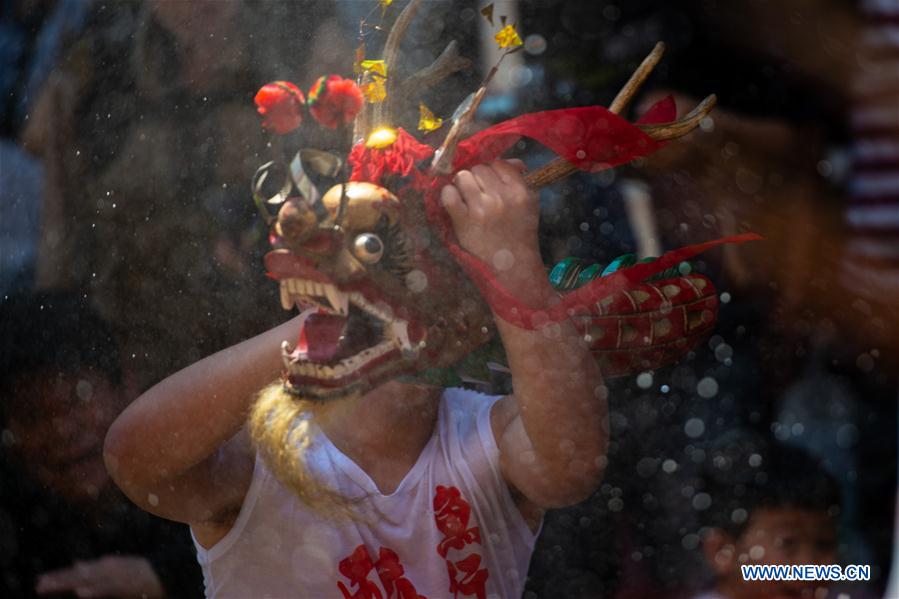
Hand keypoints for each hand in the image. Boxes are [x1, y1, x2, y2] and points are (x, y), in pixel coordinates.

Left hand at [36, 555, 164, 597]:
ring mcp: (114, 576)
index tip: (40, 581)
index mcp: (103, 565)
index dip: (59, 576)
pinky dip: (96, 590)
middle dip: (59, 580)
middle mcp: (106, 568)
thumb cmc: (137, 571)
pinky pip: (107, 589)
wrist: (163, 572)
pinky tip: (83, 593)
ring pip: (88, 581)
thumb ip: (93, 566)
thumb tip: (75, 563)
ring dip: (70, 583)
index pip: (76, 572)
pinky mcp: (124, 585)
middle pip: (78, 576)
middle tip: (39, 585)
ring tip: (53, 587)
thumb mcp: (113, 566)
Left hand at [440, 159, 539, 265]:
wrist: (513, 267)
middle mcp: (500, 197)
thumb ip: (521, 180)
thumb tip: (512, 162)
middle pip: (479, 169)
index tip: (489, 183)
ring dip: (462, 185)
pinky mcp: (464, 221)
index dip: (492, 171)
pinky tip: (453, 202)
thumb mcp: (530, 204)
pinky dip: (448, 195)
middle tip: (477, 192)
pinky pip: (449, 195)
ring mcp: (480, 208)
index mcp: (519, 191)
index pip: (498, 164)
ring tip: (465, 198)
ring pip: (463, 177)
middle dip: (476, 178)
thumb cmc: (521, 235)